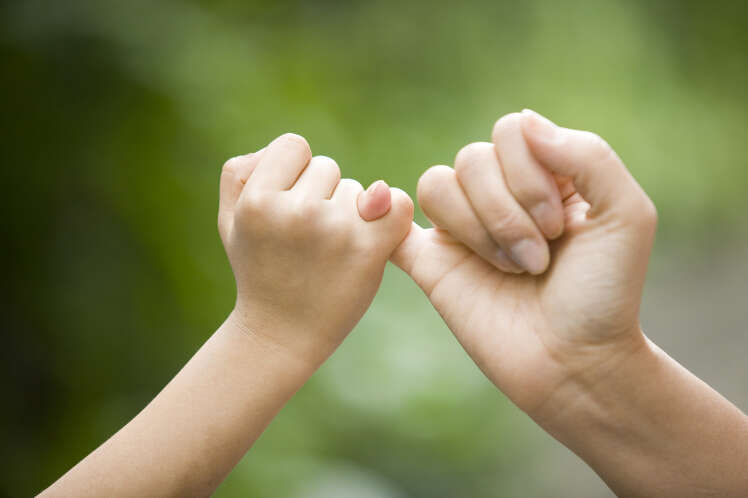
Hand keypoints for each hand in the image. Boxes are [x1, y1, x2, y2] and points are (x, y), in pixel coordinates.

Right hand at [219, 133, 412, 366]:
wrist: (280, 334)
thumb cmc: (258, 269)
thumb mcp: (230, 218)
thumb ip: (242, 170)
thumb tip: (301, 152)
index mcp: (257, 201)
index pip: (293, 145)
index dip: (293, 172)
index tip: (288, 203)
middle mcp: (296, 212)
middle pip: (328, 167)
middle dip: (321, 195)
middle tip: (306, 237)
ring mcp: (334, 231)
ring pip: (360, 190)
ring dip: (350, 213)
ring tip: (328, 251)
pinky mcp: (368, 251)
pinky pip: (397, 204)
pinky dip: (393, 215)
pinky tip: (376, 236)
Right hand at [391, 110, 656, 419]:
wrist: (575, 363)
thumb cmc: (605, 294)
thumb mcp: (626, 214)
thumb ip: (588, 155)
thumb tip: (523, 123)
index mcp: (544, 174)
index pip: (511, 131)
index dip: (529, 174)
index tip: (559, 227)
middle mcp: (500, 194)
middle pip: (472, 158)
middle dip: (508, 211)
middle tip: (539, 258)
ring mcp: (463, 228)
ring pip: (437, 184)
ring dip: (478, 229)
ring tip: (511, 268)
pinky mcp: (431, 262)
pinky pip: (394, 221)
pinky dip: (390, 215)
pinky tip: (431, 239)